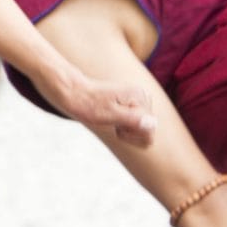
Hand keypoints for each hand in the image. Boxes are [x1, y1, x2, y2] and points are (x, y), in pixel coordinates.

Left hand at [41, 71, 155, 147]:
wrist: (73, 92)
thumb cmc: (87, 104)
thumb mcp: (107, 114)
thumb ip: (131, 120)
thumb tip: (152, 124)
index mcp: (140, 97)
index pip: (149, 132)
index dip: (131, 135)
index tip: (114, 125)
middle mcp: (143, 96)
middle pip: (148, 131)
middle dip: (129, 132)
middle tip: (110, 120)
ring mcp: (139, 100)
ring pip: (143, 129)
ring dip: (126, 129)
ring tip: (110, 117)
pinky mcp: (133, 104)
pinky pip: (137, 126)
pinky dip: (124, 126)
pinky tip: (112, 117)